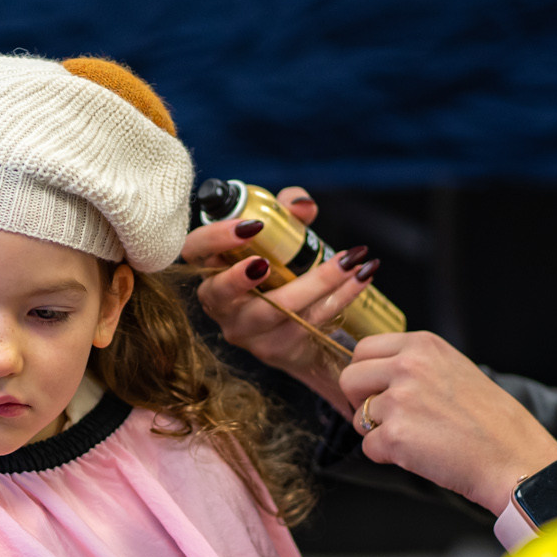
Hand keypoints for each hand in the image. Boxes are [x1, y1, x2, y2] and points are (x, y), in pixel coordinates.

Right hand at [183, 187, 373, 412]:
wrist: (300, 330)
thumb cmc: (281, 273)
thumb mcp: (281, 238)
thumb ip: (287, 214)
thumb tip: (301, 206)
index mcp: (212, 269)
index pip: (195, 251)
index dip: (215, 239)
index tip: (249, 226)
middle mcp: (220, 305)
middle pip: (223, 293)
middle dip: (242, 278)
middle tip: (267, 262)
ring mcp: (246, 332)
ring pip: (275, 310)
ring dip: (318, 282)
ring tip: (352, 260)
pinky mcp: (275, 350)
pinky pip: (308, 322)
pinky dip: (340, 297)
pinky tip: (362, 277)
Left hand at [336, 331, 556, 514]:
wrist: (514, 457)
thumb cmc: (490, 420)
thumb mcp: (454, 369)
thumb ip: (415, 364)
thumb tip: (374, 372)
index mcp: (423, 345)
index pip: (363, 349)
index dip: (366, 375)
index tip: (378, 391)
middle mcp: (408, 366)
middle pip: (349, 379)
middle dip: (359, 402)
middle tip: (387, 418)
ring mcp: (399, 400)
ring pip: (358, 418)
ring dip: (379, 432)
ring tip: (417, 437)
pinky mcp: (395, 435)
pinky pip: (368, 448)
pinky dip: (387, 457)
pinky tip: (419, 454)